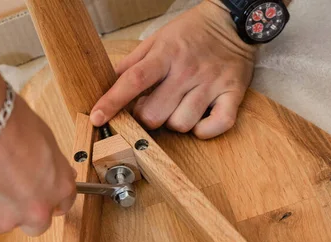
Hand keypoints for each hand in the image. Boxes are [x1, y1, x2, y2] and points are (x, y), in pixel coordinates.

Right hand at [0, 94, 75, 238]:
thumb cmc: (1, 118)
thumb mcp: (42, 136)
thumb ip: (49, 164)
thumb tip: (49, 172)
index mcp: (58, 187)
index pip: (62, 204)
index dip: (47, 196)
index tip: (36, 191)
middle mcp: (37, 210)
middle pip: (36, 223)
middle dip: (22, 208)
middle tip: (1, 185)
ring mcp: (5, 222)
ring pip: (0, 222)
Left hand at [90, 0, 256, 138]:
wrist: (232, 22)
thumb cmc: (191, 34)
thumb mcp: (157, 40)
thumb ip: (133, 63)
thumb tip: (108, 84)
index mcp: (165, 55)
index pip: (133, 80)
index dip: (112, 101)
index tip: (97, 118)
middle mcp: (187, 70)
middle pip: (154, 113)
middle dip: (146, 118)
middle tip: (153, 107)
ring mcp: (211, 83)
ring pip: (181, 124)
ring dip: (174, 123)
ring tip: (178, 108)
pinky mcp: (233, 93)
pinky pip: (216, 125)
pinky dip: (204, 131)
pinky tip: (199, 121)